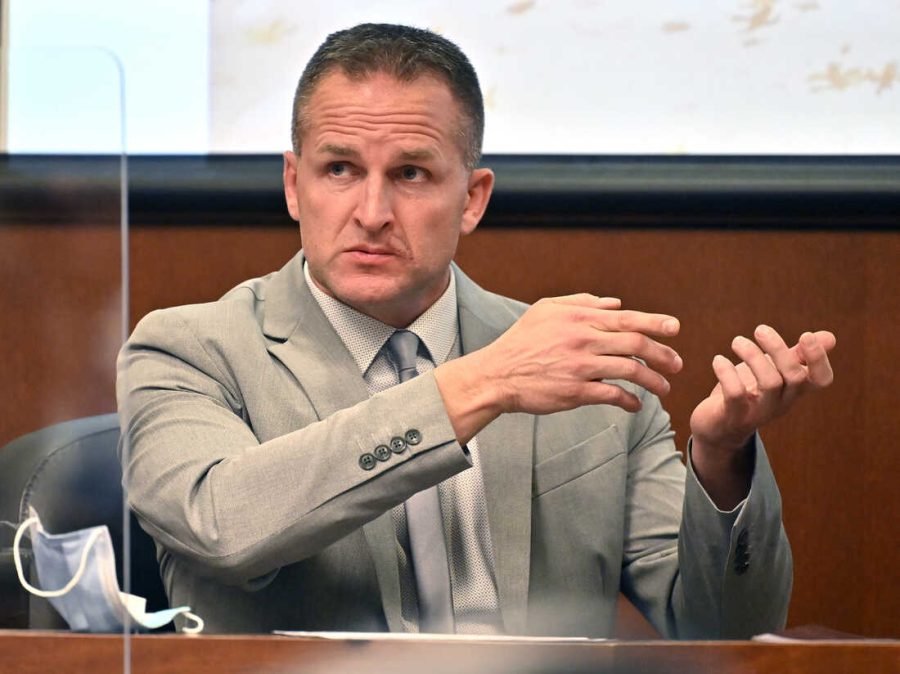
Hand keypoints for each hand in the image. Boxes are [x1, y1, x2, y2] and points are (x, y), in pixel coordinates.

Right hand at [435, 294, 682, 443]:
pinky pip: (613, 395)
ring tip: (664, 389)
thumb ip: (582, 302)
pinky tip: (636, 405)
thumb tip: (615, 303)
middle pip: (636, 344)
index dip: (655, 323)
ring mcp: (580, 366)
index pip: (626, 318)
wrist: (497, 375)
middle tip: (677, 364)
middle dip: (663, 354)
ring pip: (630, 371)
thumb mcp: (546, 310)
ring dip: (653, 381)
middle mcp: (583, 339)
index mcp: (578, 317)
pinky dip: (630, 401)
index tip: (675, 329)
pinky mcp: (576, 392)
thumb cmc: (521, 341)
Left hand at [690, 325, 835, 454]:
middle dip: (779, 349)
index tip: (806, 335)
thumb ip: (797, 356)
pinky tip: (718, 360)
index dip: (819, 358)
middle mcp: (782, 402)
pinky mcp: (734, 416)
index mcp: (794, 389)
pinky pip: (736, 393)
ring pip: (770, 383)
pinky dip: (727, 372)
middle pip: (794, 376)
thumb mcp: (774, 372)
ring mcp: (760, 411)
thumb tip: (830, 337)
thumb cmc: (748, 392)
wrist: (718, 426)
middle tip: (760, 329)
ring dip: (753, 356)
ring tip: (737, 341)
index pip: (822, 379)